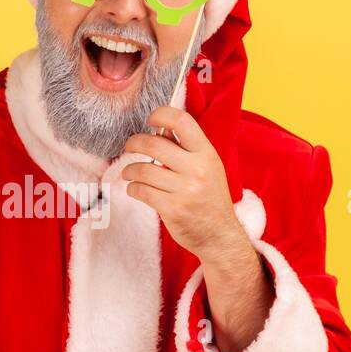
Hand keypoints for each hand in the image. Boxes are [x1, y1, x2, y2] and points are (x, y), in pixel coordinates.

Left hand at [124, 106, 273, 351]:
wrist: (220, 236)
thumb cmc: (209, 198)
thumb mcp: (207, 167)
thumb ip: (186, 149)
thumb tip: (159, 129)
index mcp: (207, 154)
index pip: (182, 122)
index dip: (161, 115)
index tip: (151, 120)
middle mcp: (197, 170)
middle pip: (153, 144)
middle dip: (134, 143)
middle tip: (130, 146)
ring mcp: (185, 191)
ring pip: (142, 169)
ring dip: (130, 170)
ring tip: (130, 172)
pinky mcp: (172, 210)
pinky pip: (141, 191)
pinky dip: (133, 188)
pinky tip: (136, 189)